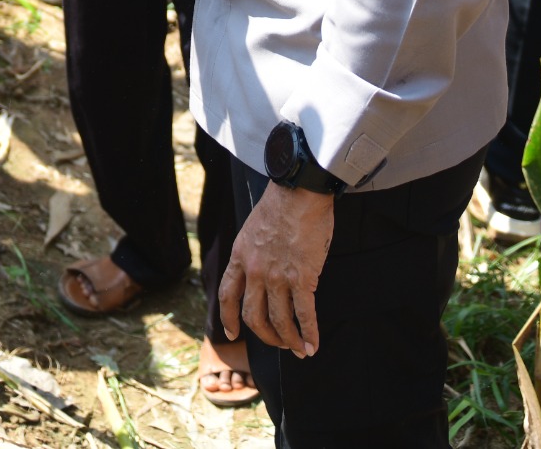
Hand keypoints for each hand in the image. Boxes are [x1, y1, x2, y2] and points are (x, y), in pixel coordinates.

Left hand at [219, 184, 334, 356]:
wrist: (299, 191)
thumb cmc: (281, 204)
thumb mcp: (252, 229)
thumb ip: (252, 252)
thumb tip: (260, 267)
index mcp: (240, 257)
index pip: (227, 295)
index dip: (228, 318)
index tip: (233, 332)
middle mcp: (255, 271)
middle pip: (253, 316)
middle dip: (265, 335)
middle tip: (276, 342)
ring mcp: (278, 277)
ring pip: (279, 321)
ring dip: (289, 340)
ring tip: (298, 349)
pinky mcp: (303, 278)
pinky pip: (304, 314)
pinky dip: (309, 334)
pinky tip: (313, 344)